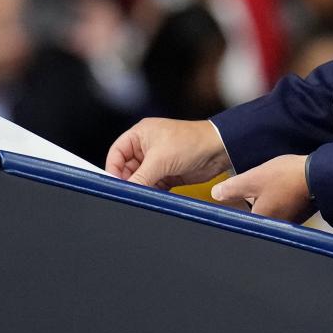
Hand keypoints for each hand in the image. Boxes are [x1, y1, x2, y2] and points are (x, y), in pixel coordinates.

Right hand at [106, 118, 230, 188]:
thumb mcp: (160, 160)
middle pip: (126, 169)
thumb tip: (126, 191)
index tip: (113, 185)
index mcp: (140, 134)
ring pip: (139, 179)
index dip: (112, 169)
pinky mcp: (167, 173)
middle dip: (128, 182)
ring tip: (142, 197)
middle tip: (129, 195)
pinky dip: (151, 193)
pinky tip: (153, 198)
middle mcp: (146, 147)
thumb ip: (140, 177)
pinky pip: (152, 186)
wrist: (219, 150)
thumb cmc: (191, 142)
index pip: (116, 153)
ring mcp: (157, 161)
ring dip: (141, 188)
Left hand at [211, 154, 312, 223]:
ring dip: (265, 205)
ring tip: (266, 190)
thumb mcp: (253, 178)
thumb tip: (216, 194)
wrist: (319, 175)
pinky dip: (278, 203)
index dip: (234, 213)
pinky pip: (282, 212)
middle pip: (255, 220)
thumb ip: (232, 188)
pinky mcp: (299, 216)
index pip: (240, 223)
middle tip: (250, 193)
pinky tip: (279, 190)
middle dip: (250, 207)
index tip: (231, 205)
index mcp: (260, 223)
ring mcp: (288, 224)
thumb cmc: (286, 178)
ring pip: (269, 216)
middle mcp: (274, 229)